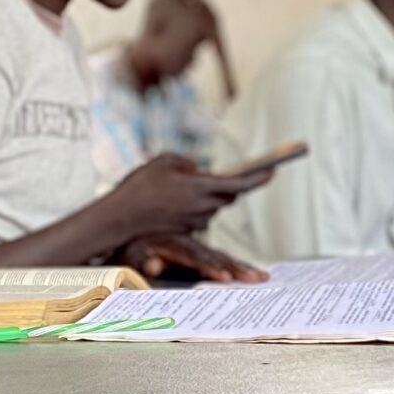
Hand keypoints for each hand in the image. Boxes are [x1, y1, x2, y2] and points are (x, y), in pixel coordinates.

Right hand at [96, 154, 269, 242]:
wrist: (119, 218)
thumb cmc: (140, 186)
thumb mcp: (164, 161)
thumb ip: (188, 163)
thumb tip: (199, 171)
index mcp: (202, 187)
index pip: (240, 183)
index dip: (259, 177)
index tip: (273, 171)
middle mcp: (203, 207)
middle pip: (228, 196)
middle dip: (228, 185)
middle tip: (227, 175)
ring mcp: (195, 222)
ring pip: (212, 206)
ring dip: (206, 197)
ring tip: (182, 189)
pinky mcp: (186, 232)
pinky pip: (197, 216)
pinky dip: (192, 208)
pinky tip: (173, 202)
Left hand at [122, 233, 264, 283]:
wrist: (125, 233)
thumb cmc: (127, 249)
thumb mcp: (130, 255)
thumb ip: (142, 261)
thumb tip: (153, 265)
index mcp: (172, 243)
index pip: (195, 257)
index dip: (211, 268)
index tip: (226, 279)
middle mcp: (187, 243)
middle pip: (215, 256)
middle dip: (237, 268)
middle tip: (257, 278)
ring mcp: (193, 248)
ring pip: (221, 258)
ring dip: (241, 267)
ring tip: (262, 277)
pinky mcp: (196, 254)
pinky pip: (218, 260)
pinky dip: (235, 267)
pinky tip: (253, 273)